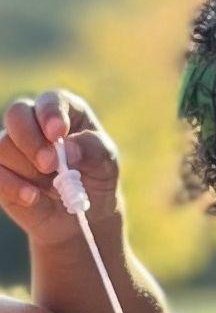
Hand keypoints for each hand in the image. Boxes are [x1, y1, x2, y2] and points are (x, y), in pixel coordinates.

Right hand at [0, 90, 122, 250]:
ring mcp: (15, 147)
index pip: (51, 100)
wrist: (82, 212)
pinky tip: (32, 197)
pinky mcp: (1, 171)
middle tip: (50, 164)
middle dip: (31, 139)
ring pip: (4, 145)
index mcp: (65, 112)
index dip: (51, 113)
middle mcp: (35, 123)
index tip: (59, 134)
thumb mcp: (107, 162)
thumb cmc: (97, 177)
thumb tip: (68, 147)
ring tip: (49, 186)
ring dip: (27, 168)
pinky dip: (11, 185)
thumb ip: (93, 149)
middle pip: (17, 113)